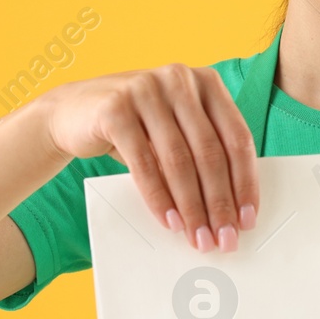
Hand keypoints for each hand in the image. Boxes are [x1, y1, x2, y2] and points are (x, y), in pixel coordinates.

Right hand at [41, 66, 257, 252]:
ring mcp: (146, 89)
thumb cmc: (136, 128)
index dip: (246, 182)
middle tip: (224, 239)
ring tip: (198, 237)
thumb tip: (233, 210)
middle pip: (210, 152)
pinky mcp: (115, 109)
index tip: (248, 219)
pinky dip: (159, 198)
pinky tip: (169, 222)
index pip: (237, 137)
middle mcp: (180, 80)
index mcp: (207, 82)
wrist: (71, 112)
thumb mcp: (175, 130)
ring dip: (192, 206)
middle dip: (219, 203)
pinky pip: (143, 163)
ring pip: (179, 160)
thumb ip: (203, 152)